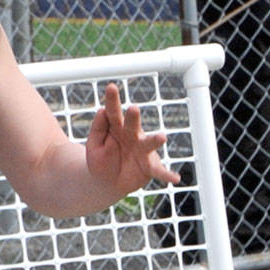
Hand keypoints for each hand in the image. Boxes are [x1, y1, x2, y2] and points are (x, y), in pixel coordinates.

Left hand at [84, 83, 178, 201]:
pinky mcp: (149, 167)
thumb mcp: (93, 146)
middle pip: (132, 124)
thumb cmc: (102, 159)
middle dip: (134, 117)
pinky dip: (167, 174)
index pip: (113, 112)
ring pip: (149, 144)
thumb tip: (101, 110)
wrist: (108, 183)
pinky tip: (176, 178)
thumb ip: (97, 129)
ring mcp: (142, 151)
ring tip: (162, 137)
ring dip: (155, 140)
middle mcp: (132, 136)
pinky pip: (159, 171)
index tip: (111, 87)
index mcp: (116, 127)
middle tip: (133, 109)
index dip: (112, 100)